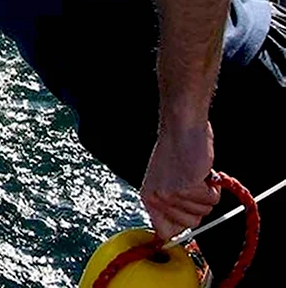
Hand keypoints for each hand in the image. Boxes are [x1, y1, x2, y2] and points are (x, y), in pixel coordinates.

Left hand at [140, 121, 220, 239]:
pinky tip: (201, 171)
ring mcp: (171, 194)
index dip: (180, 226)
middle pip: (190, 225)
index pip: (164, 233)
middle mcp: (157, 199)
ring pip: (204, 212)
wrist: (183, 129)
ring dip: (205, 194)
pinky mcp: (187, 188)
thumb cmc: (177, 151)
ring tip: (194, 174)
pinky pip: (212, 199)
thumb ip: (169, 204)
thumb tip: (174, 232)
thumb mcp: (166, 182)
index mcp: (148, 198)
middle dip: (197, 206)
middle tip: (190, 184)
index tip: (186, 212)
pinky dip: (213, 187)